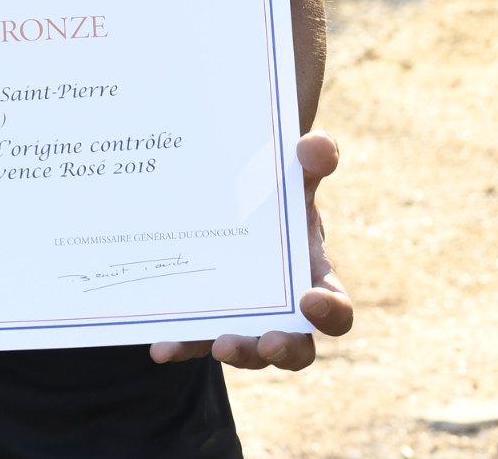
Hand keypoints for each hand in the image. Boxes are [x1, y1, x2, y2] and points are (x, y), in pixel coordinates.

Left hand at [149, 133, 353, 370]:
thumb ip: (313, 158)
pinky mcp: (207, 319)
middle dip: (283, 349)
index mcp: (314, 277)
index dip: (330, 312)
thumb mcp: (295, 173)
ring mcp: (245, 319)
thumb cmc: (278, 190)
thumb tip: (314, 146)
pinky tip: (161, 346)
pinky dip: (182, 344)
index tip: (309, 301)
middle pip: (296, 348)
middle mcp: (284, 310)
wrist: (240, 197)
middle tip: (268, 342)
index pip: (335, 309)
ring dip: (236, 352)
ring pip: (247, 351)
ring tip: (217, 345)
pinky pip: (197, 340)